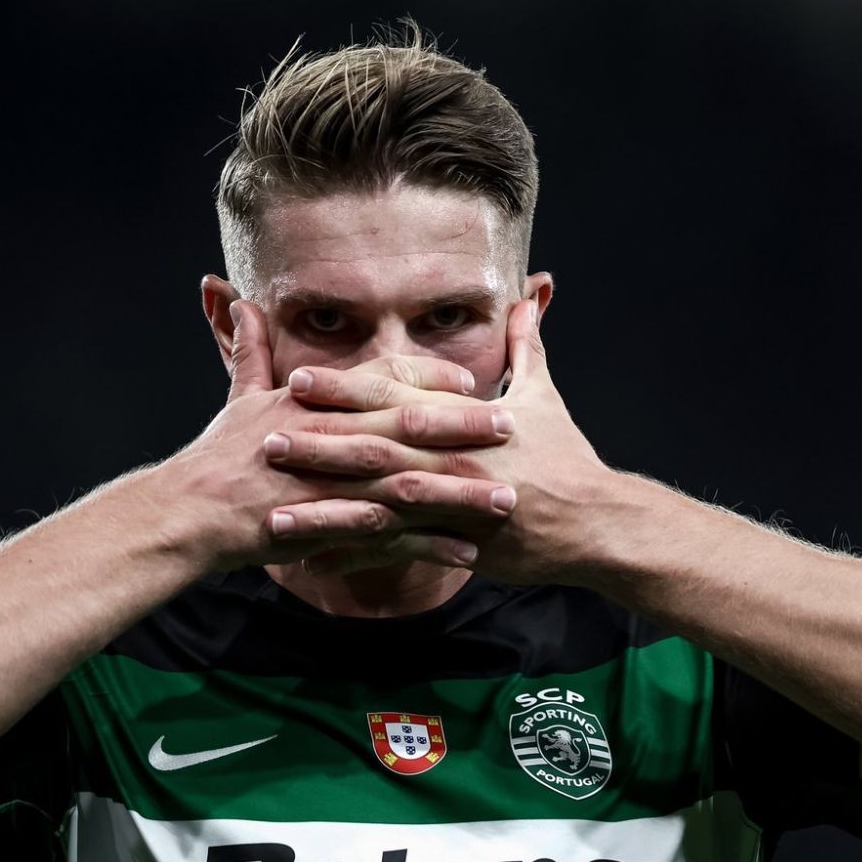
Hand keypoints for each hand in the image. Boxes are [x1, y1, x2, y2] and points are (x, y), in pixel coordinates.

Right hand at [162, 300, 519, 572]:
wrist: (190, 511)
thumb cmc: (216, 455)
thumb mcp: (238, 398)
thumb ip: (251, 353)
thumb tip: (240, 302)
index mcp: (318, 402)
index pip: (385, 380)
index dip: (431, 381)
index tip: (472, 386)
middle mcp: (333, 436)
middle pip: (412, 426)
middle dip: (466, 429)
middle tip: (512, 429)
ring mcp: (335, 483)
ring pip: (413, 484)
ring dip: (463, 493)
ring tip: (507, 499)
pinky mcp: (333, 528)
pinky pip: (393, 539)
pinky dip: (431, 546)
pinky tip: (468, 554)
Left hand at [263, 296, 618, 583]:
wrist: (596, 521)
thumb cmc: (568, 457)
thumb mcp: (546, 396)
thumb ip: (527, 346)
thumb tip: (527, 297)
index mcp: (463, 417)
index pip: (393, 394)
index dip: (343, 387)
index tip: (298, 379)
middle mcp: (452, 456)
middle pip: (375, 445)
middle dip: (319, 441)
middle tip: (265, 436)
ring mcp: (454, 503)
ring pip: (378, 503)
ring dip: (325, 506)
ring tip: (275, 509)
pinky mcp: (458, 544)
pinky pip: (398, 554)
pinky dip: (355, 558)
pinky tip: (313, 564)